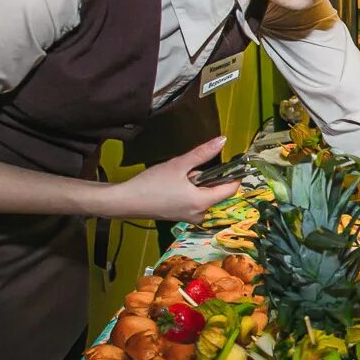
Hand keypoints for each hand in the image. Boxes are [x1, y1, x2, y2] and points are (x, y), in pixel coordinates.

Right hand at [110, 136, 238, 222]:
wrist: (126, 202)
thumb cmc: (151, 184)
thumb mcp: (178, 165)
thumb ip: (202, 153)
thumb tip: (223, 140)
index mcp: (202, 202)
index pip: (231, 190)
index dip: (234, 176)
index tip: (231, 163)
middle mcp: (201, 214)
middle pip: (218, 193)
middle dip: (208, 179)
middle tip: (190, 171)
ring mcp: (191, 218)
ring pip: (205, 197)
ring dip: (198, 185)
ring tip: (178, 179)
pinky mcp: (182, 217)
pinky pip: (196, 202)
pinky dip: (191, 192)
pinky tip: (174, 187)